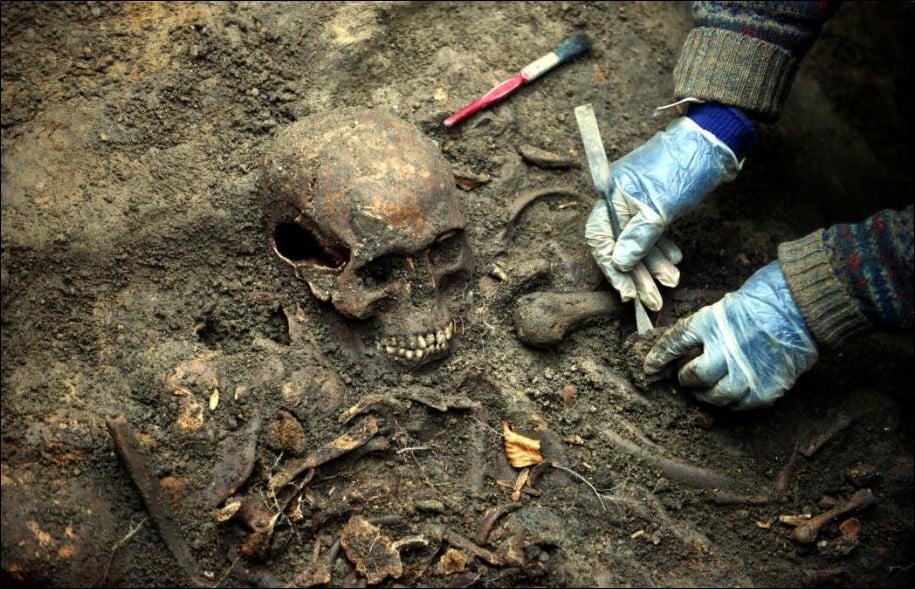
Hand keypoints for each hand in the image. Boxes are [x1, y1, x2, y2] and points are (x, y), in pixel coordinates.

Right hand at [585, 117, 740, 308]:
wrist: (712, 141)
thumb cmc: (681, 168)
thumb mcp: (658, 207)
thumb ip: (639, 238)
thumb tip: (621, 264)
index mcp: (611, 196)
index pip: (601, 239)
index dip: (613, 268)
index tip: (628, 292)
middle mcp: (620, 201)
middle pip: (621, 246)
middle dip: (638, 274)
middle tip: (653, 300)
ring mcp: (638, 203)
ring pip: (639, 242)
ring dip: (654, 265)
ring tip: (672, 281)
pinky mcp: (655, 205)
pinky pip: (652, 234)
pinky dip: (663, 249)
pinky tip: (675, 261)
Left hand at [643, 262, 818, 409]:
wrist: (801, 307)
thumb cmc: (761, 301)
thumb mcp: (724, 306)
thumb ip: (704, 328)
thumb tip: (685, 349)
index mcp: (711, 323)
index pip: (674, 343)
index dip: (658, 358)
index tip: (649, 369)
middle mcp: (725, 348)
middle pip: (694, 375)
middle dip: (686, 379)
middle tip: (686, 377)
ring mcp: (746, 370)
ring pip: (716, 395)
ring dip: (706, 394)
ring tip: (706, 388)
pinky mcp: (766, 387)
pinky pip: (741, 404)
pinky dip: (733, 401)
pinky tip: (732, 392)